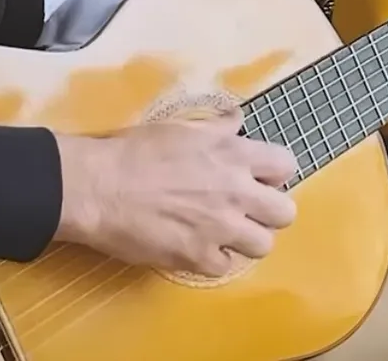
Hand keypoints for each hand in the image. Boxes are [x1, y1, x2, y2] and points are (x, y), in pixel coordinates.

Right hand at [54, 110, 297, 276]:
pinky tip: (199, 247)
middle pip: (285, 213)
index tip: (260, 177)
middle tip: (248, 209)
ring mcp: (220, 228)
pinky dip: (214, 259)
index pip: (286, 165)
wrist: (102, 186)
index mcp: (236, 154)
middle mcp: (237, 192)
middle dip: (270, 211)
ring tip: (226, 232)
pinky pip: (225, 267)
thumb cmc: (139, 150)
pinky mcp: (197, 258)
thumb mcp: (185, 127)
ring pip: (263, 245)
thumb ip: (220, 126)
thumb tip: (239, 119)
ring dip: (247, 239)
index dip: (275, 173)